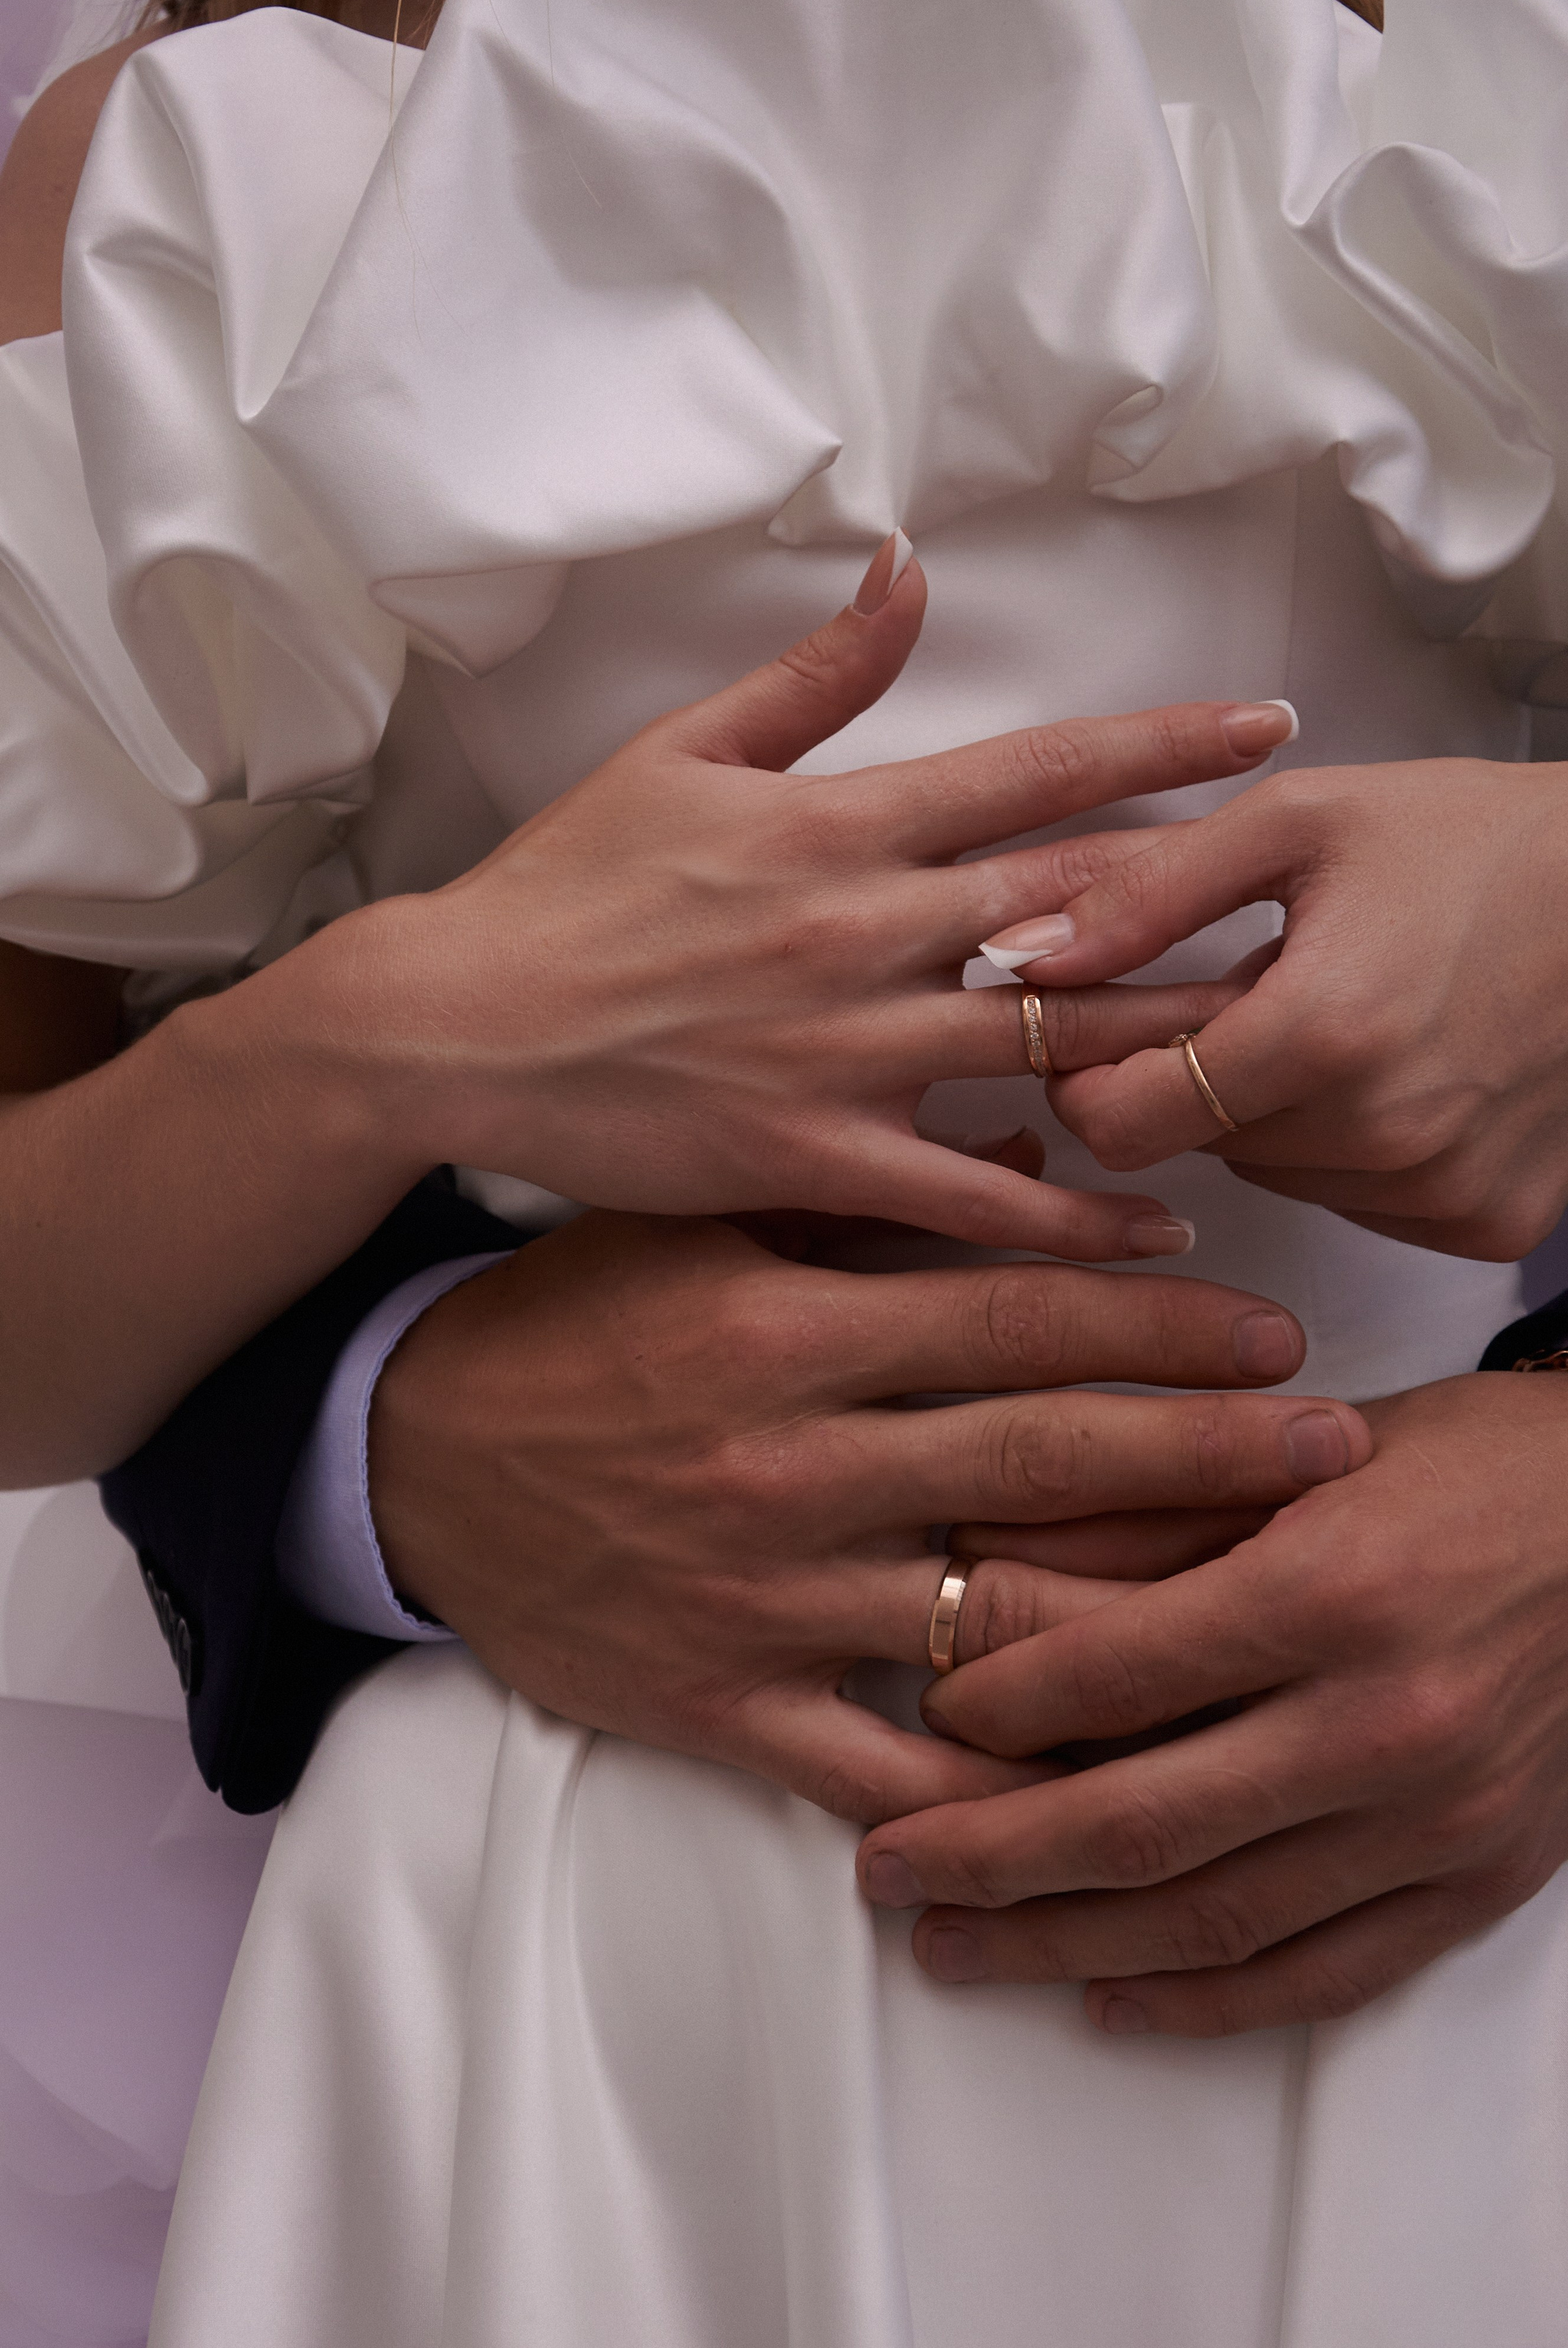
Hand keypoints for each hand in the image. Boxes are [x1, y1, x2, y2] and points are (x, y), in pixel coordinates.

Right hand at [312, 535, 1296, 1258]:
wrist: (453, 1026)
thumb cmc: (561, 890)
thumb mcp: (679, 754)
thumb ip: (811, 677)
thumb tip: (903, 571)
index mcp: (834, 826)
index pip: (1032, 770)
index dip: (1163, 743)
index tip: (1271, 725)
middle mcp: (859, 931)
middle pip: (1074, 908)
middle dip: (1207, 903)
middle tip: (1318, 907)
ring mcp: (843, 1050)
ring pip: (1045, 1044)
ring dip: (1172, 1047)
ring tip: (1281, 1055)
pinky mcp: (813, 1155)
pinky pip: (971, 1194)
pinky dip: (1068, 1216)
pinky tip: (1156, 1229)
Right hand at [369, 1208, 1367, 1824]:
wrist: (405, 1458)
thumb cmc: (565, 1326)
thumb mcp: (697, 1229)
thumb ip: (867, 1206)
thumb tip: (1032, 1162)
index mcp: (791, 1333)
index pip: (1017, 1322)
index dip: (1161, 1328)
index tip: (1274, 1336)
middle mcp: (791, 1463)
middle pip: (1044, 1458)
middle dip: (1207, 1455)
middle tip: (1334, 1455)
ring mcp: (761, 1595)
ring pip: (989, 1620)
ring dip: (1143, 1618)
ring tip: (1265, 1612)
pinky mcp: (719, 1701)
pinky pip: (873, 1771)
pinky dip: (982, 1797)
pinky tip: (1086, 1800)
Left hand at [858, 1373, 1567, 2031]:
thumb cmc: (1474, 1468)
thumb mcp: (1306, 1449)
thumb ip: (1147, 1509)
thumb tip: (979, 1562)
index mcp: (1334, 1589)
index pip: (1118, 1675)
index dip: (994, 1713)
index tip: (911, 1727)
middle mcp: (1387, 1719)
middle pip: (1143, 1820)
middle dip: (990, 1859)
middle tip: (885, 1871)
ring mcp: (1439, 1818)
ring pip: (1216, 1918)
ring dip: (1065, 1947)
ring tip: (955, 1948)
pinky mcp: (1478, 1882)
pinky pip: (1325, 1974)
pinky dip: (1210, 2003)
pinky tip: (1115, 2003)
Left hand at [978, 752, 1567, 1257]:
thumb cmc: (1479, 842)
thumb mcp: (1298, 823)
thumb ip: (1146, 895)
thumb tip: (1024, 959)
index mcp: (1325, 1033)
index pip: (1125, 1125)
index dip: (1093, 1081)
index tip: (1110, 1036)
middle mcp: (1386, 1133)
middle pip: (1199, 1147)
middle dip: (1196, 1076)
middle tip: (1258, 992)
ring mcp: (1443, 1190)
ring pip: (1275, 1175)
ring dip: (1274, 1110)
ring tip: (1342, 1015)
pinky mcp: (1487, 1222)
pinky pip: (1359, 1202)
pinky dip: (1353, 1146)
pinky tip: (1399, 1068)